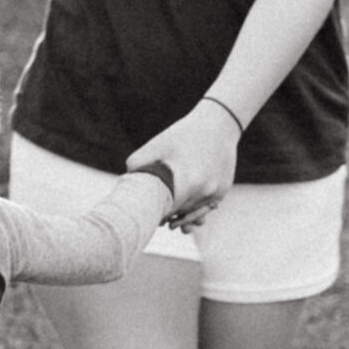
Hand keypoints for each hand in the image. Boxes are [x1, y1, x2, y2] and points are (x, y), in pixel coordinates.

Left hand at [125, 99, 241, 228]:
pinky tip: (187, 216)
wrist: (218, 124)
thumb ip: (137, 166)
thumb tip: (125, 183)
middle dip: (167, 217)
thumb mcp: (155, 146)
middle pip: (180, 214)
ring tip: (172, 224)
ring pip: (194, 215)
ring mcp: (215, 192)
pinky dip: (196, 211)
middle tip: (156, 220)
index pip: (166, 211)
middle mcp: (204, 192)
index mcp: (187, 183)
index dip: (155, 215)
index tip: (145, 214)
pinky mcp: (222, 190)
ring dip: (183, 219)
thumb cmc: (181, 135)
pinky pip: (206, 207)